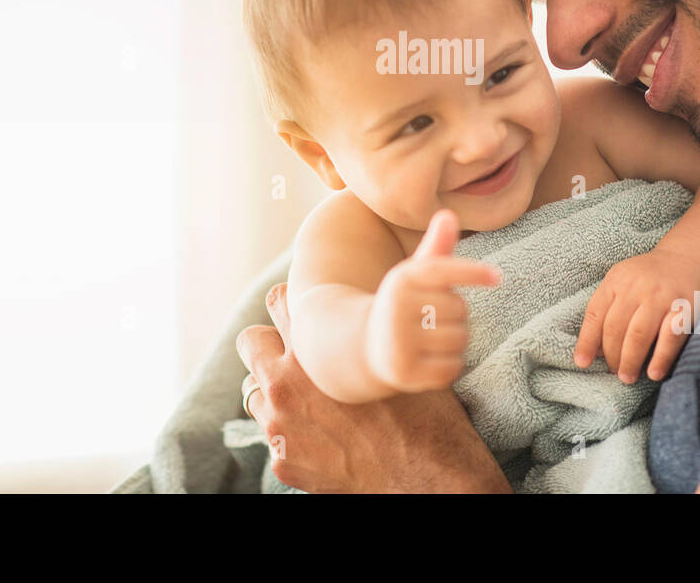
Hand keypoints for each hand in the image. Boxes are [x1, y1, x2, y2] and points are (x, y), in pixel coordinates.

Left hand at [236, 278, 510, 492]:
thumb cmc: (426, 411)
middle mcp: (287, 386)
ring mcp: (281, 429)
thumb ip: (426, 273)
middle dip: (271, 348)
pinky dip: (293, 436)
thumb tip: (446, 215)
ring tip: (307, 398)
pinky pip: (273, 440)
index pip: (277, 305)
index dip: (289, 306)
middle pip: (253, 345)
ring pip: (254, 396)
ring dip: (275, 393)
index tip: (297, 309)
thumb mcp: (418, 343)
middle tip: (296, 353)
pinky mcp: (285, 465)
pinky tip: (319, 435)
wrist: (429, 483)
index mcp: (311, 351)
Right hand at [365, 209, 500, 392]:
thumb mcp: (414, 275)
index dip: (473, 272)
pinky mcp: (404, 372)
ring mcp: (398, 341)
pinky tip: (429, 360)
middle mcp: (397, 307)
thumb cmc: (402, 304)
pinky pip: (451, 368)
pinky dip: (449, 366)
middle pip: (460, 309)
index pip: (444, 271)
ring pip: (459, 339)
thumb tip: (448, 215)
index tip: (497, 277)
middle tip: (433, 318)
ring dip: (455, 341)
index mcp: (402, 278)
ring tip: (431, 338)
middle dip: (456, 315)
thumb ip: (436, 249)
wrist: (363, 345)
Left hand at [573, 250, 699, 383]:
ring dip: (630, 361)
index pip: (595, 313)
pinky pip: (670, 337)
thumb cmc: (650, 278)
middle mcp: (636, 287)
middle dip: (612, 356)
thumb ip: (608, 309)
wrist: (689, 258)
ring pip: (638, 335)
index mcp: (616, 280)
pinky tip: (653, 373)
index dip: (587, 341)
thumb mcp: (623, 281)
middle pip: (615, 327)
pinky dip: (660, 358)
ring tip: (627, 377)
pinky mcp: (685, 308)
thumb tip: (593, 351)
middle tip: (614, 373)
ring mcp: (661, 297)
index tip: (582, 363)